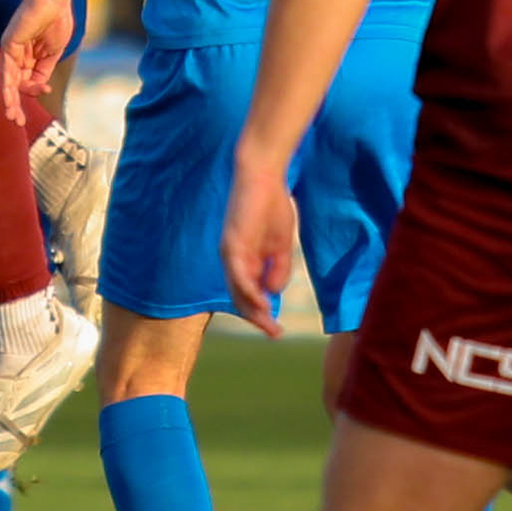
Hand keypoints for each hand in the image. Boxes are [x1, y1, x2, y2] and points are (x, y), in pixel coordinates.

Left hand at [1, 0, 75, 122]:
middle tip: (18, 122)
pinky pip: (6, 71)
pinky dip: (8, 87)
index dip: (35, 89)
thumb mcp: (54, 52)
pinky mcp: (8, 45)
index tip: (47, 89)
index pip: (28, 80)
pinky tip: (9, 101)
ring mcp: (11, 50)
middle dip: (16, 104)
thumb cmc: (57, 19)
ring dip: (10, 101)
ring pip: (8, 81)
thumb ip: (44, 70)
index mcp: (29, 55)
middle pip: (14, 84)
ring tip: (13, 117)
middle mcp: (17, 54)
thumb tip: (40, 87)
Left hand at [220, 149, 295, 336]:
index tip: (277, 331)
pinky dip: (248, 290)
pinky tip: (261, 302)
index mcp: (245, 261)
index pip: (249, 295)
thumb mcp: (281, 245)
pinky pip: (237, 273)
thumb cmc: (272, 206)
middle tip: (274, 334)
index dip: (262, 315)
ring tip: (268, 323)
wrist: (265, 177)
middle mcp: (233, 261)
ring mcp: (230, 252)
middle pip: (241, 297)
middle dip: (258, 318)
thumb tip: (273, 292)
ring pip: (238, 289)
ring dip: (252, 309)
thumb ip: (278, 269)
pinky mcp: (231, 243)